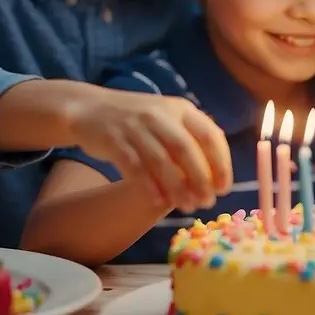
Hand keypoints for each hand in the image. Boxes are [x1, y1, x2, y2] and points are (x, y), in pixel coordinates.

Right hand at [68, 89, 232, 211]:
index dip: (221, 163)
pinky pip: (134, 166)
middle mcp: (160, 114)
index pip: (210, 135)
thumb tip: (216, 176)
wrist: (89, 108)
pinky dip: (149, 185)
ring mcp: (134, 126)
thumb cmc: (139, 121)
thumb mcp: (169, 119)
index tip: (224, 187)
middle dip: (200, 179)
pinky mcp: (113, 139)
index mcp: (181, 109)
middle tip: (207, 202)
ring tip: (187, 206)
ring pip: (161, 160)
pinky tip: (159, 201)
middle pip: (186, 149)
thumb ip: (191, 139)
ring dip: (176, 187)